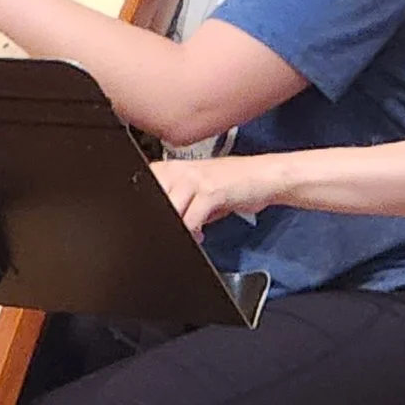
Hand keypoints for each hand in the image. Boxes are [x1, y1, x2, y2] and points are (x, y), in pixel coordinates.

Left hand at [152, 151, 279, 232]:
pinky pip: (190, 219)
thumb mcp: (197, 192)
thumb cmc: (232, 184)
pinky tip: (199, 236)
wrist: (263, 176)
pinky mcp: (210, 191)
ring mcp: (194, 179)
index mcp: (171, 168)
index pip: (142, 188)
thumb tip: (160, 224)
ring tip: (187, 236)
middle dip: (158, 222)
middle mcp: (179, 170)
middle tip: (169, 234)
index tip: (150, 227)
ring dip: (176, 229)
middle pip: (152, 200)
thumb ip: (177, 203)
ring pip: (169, 210)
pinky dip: (192, 233)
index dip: (143, 210)